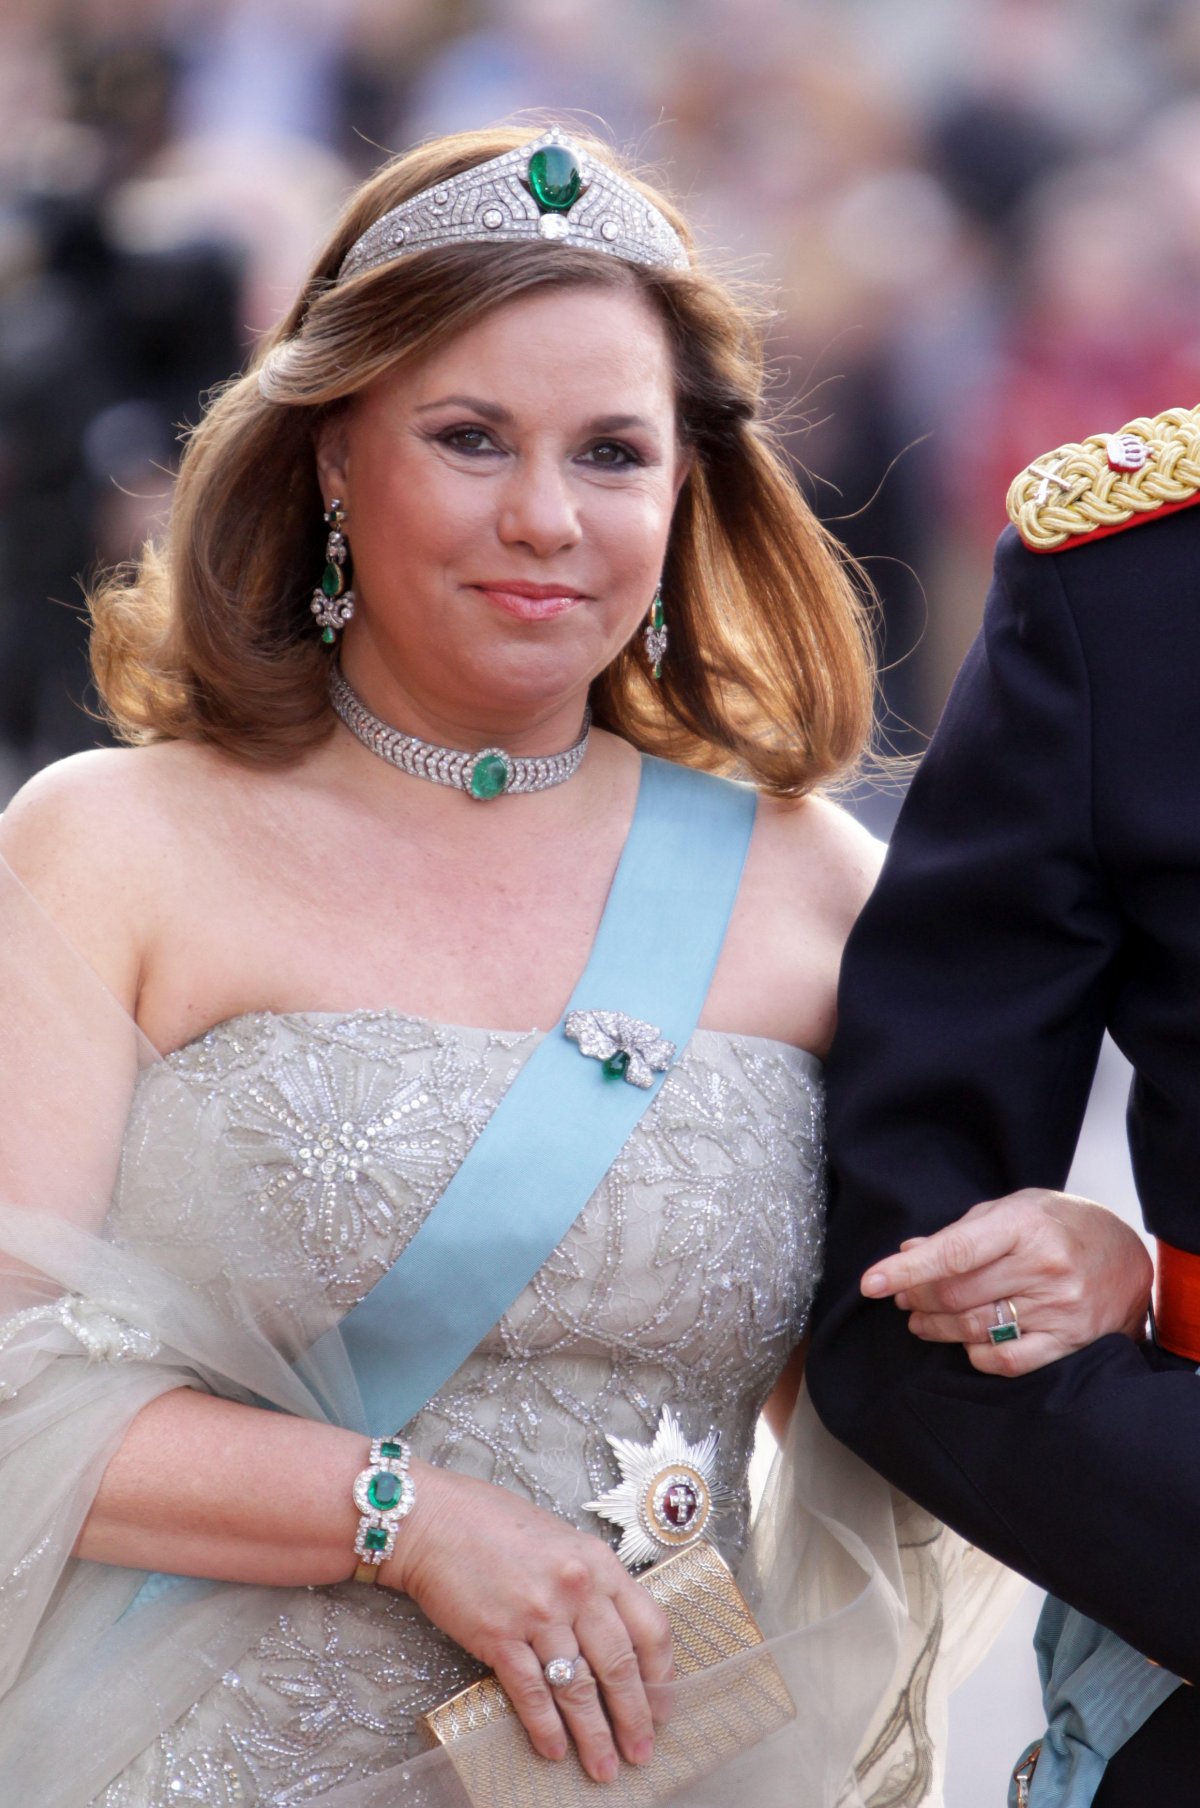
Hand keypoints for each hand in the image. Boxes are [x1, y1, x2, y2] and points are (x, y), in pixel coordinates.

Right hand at [385, 1462, 672, 1781]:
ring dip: (594, 1735)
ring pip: (578, 1688)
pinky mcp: (499, 1636)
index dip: (661, 1675)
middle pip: (619, 1666)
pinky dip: (546, 1727)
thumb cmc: (495, 1525)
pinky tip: (554, 1749)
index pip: (650, 1627)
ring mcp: (538, 1614)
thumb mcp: (563, 1542)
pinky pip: (532, 1692)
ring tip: (603, 1766)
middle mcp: (576, 1588)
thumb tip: (617, 1632)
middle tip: (642, 1751)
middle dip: (635, 1717)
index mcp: (598, 1563)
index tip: (664, 1705)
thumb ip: (592, 1582)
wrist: (436, 1521)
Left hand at [861, 1189, 1152, 1374]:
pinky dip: (976, 1355)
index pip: (953, 1251)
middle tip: (903, 1298)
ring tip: (921, 1320)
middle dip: (917, 1298)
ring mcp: (1058, 1308)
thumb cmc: (1062, 1226)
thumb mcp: (1013, 1209)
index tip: (871, 1282)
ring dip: (936, 1328)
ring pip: (974, 1328)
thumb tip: (909, 1253)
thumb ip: (962, 1232)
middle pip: (957, 1295)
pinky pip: (1006, 1359)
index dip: (907, 1270)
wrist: (1127, 1257)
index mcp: (1024, 1225)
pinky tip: (965, 1343)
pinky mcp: (1068, 1341)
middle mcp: (1043, 1267)